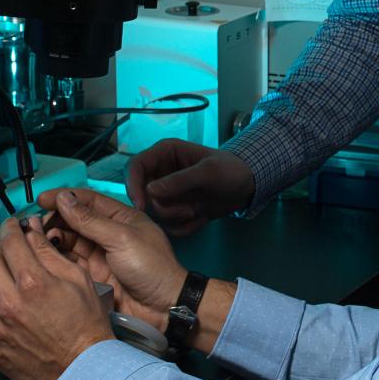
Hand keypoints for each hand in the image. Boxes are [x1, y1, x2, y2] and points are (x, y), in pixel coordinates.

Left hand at [0, 217, 111, 379]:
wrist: (84, 368)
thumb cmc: (86, 327)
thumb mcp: (78, 280)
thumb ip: (50, 253)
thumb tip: (33, 232)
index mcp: (34, 283)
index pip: (11, 242)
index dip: (11, 228)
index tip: (13, 228)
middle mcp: (10, 303)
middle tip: (8, 253)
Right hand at [37, 188, 185, 331]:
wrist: (164, 307)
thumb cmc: (153, 268)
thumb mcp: (121, 238)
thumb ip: (90, 221)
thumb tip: (64, 199)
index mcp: (121, 218)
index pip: (87, 200)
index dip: (64, 197)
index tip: (42, 199)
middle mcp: (109, 234)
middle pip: (75, 220)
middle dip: (55, 219)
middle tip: (36, 224)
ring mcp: (101, 255)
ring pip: (70, 241)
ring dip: (54, 238)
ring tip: (39, 240)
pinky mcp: (94, 275)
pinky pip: (71, 262)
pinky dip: (57, 258)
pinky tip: (46, 256)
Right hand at [126, 141, 255, 235]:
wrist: (246, 187)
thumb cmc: (229, 170)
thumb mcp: (208, 173)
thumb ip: (179, 181)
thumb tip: (150, 190)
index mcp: (164, 154)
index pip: (135, 167)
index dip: (132, 185)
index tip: (141, 205)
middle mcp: (160, 173)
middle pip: (141, 194)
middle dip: (162, 207)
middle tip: (186, 210)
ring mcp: (167, 193)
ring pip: (154, 212)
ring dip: (175, 217)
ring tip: (196, 210)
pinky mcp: (175, 209)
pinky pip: (168, 224)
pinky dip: (182, 225)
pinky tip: (199, 218)